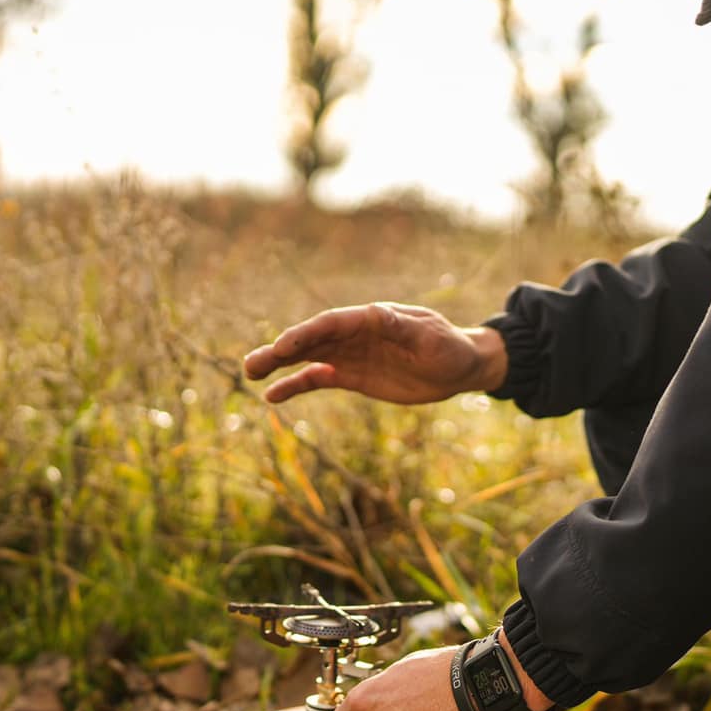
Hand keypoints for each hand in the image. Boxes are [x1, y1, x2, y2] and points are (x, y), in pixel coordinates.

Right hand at [242, 303, 505, 405]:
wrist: (460, 367)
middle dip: (280, 351)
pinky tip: (273, 397)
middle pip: (310, 340)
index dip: (305, 334)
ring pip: (307, 359)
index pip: (330, 324)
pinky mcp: (352, 376)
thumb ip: (401, 327)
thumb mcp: (429, 337)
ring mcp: (350, 355)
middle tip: (251, 365)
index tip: (282, 347)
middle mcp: (354, 334)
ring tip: (251, 374)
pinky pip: (317, 380)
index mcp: (370, 318)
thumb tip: (374, 313)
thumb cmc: (450, 346)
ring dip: (279, 366)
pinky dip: (296, 386)